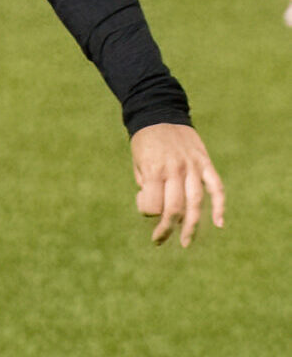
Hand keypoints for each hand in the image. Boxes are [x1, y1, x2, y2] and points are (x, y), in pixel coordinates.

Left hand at [130, 122, 224, 247]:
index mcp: (154, 171)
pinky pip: (217, 187)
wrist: (160, 114)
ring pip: (195, 202)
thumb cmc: (144, 142)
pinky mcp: (205, 163)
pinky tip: (219, 223)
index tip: (144, 206)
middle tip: (159, 240)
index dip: (146, 212)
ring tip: (185, 242)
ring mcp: (193, 167)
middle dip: (166, 229)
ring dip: (191, 226)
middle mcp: (175, 170)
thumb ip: (147, 184)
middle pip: (174, 208)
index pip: (152, 206)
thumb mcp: (138, 162)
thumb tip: (157, 209)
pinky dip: (219, 205)